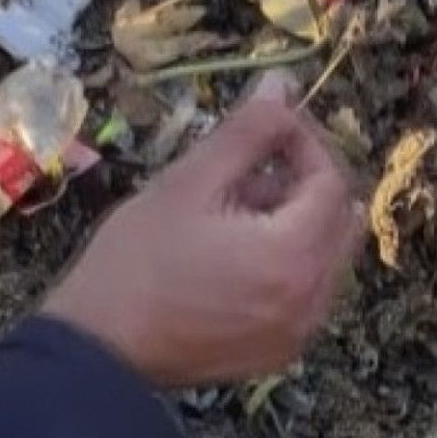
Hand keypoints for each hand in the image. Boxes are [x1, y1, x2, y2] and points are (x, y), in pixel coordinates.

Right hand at [44, 97, 362, 386]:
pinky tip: (239, 249)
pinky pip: (309, 291)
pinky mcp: (281, 351)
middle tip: (257, 160)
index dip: (306, 142)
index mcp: (295, 255)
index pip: (331, 180)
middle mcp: (314, 299)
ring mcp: (300, 331)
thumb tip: (283, 84)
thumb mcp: (189, 182)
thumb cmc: (136, 261)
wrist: (95, 353)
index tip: (269, 123)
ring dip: (300, 219)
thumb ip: (246, 131)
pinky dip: (291, 259)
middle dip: (308, 178)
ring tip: (238, 205)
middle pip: (341, 218)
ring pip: (329, 255)